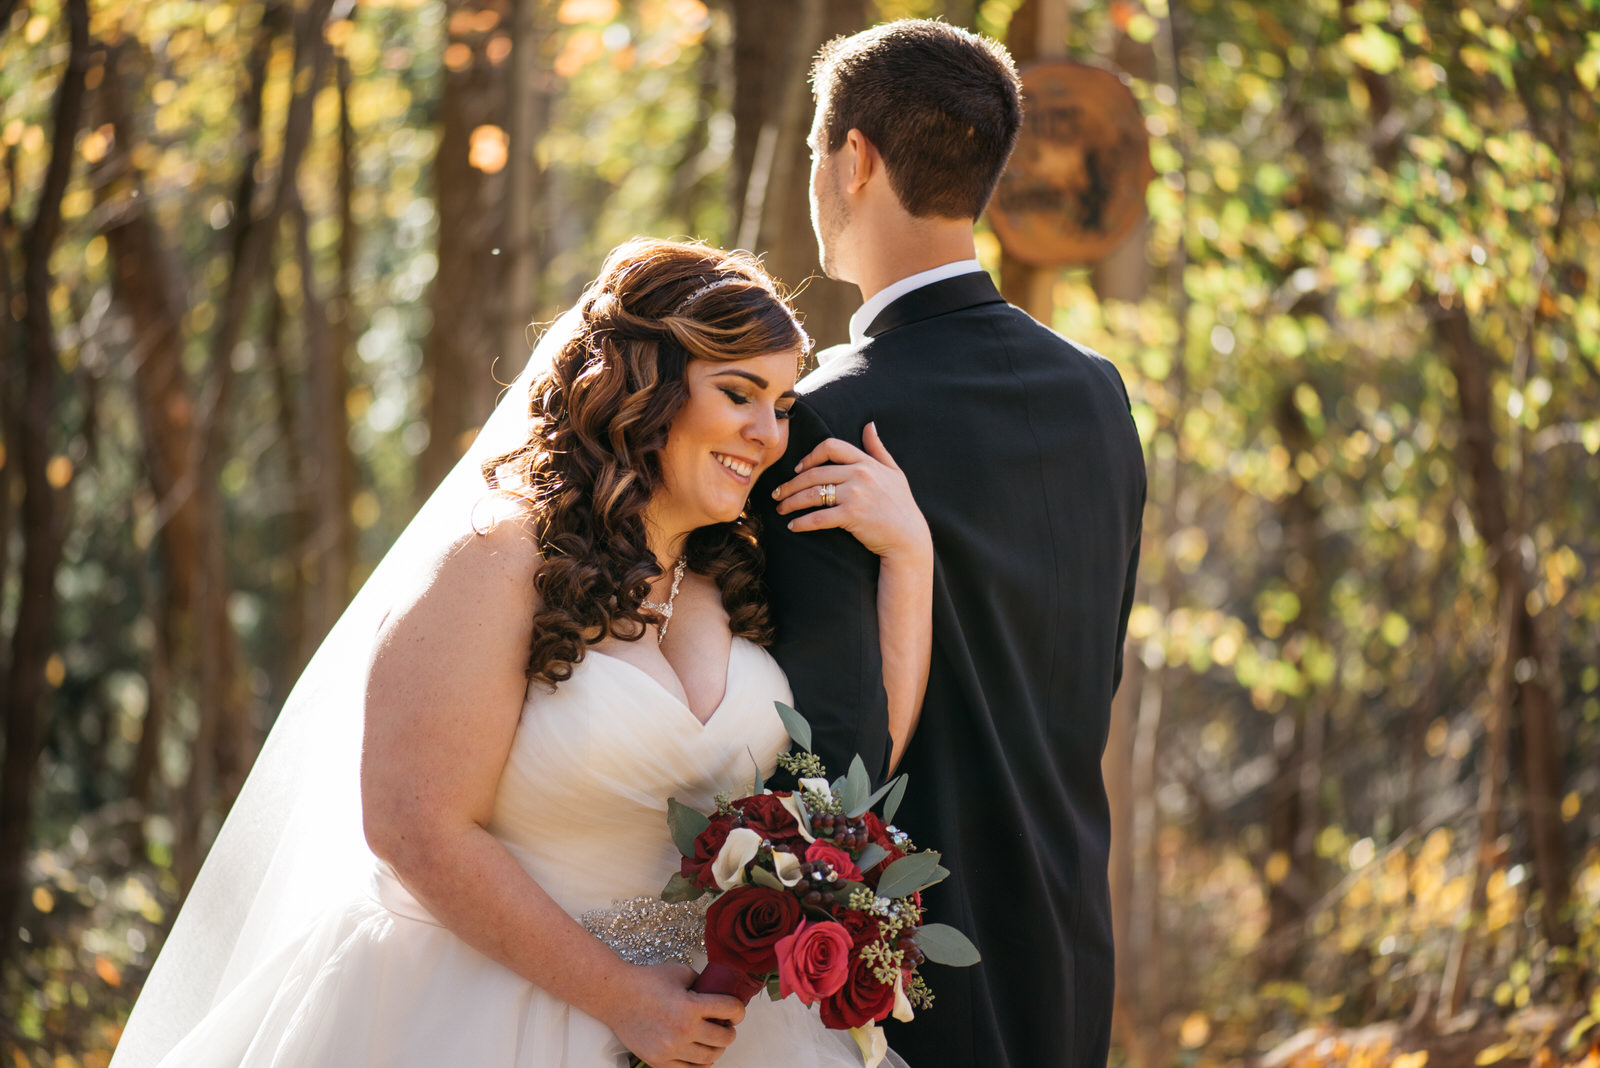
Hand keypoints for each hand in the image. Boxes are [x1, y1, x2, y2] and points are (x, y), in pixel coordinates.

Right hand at [605, 962, 745, 1067]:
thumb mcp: (680, 972)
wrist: (616, 996)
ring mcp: (671, 1048)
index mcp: (691, 1006)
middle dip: (729, 1030)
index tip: (736, 1011)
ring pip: (710, 1057)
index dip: (739, 1010)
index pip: (731, 1010)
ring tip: (713, 1039)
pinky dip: (700, 1065)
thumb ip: (703, 983)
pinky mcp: (659, 1060)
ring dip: (717, 1048)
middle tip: (725, 1025)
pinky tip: (701, 1056)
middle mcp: (683, 1030)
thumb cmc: (646, 982)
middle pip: (724, 1038)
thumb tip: (719, 993)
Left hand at [773, 422, 931, 561]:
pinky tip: (793, 526)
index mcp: (866, 462)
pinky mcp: (851, 516)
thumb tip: (869, 425)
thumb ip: (878, 449)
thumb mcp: (894, 472)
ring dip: (791, 502)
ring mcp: (855, 495)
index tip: (797, 469)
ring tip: (780, 509)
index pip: (830, 446)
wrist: (909, 537)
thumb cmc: (901, 505)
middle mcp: (859, 474)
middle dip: (790, 484)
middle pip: (813, 473)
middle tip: (777, 494)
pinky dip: (802, 523)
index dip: (809, 456)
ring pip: (812, 494)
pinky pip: (818, 518)